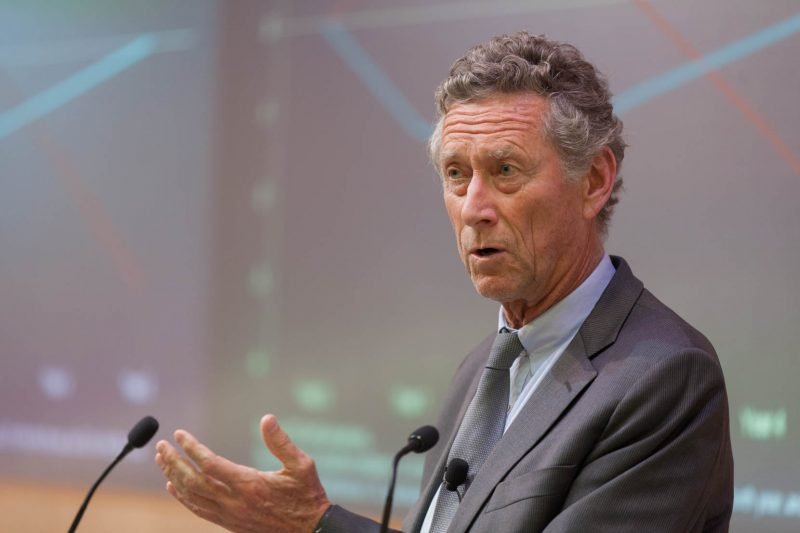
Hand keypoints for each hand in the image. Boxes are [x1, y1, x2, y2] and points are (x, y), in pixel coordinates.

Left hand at [155, 414, 330, 532]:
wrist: (309, 531)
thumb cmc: (307, 494)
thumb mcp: (302, 464)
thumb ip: (281, 442)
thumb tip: (267, 418)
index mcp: (250, 484)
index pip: (210, 464)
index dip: (191, 448)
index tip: (179, 434)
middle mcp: (235, 501)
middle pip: (193, 481)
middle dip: (174, 462)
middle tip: (160, 446)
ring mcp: (230, 515)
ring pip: (192, 497)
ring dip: (174, 477)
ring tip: (162, 460)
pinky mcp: (230, 523)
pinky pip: (199, 510)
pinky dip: (183, 498)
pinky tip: (174, 486)